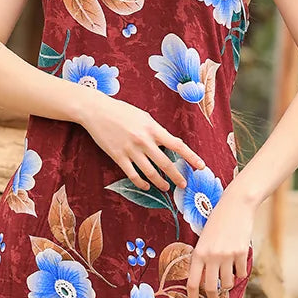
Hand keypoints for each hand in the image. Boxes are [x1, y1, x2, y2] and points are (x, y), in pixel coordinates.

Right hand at [78, 90, 205, 191]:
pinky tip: (146, 186)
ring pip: (150, 173)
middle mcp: (144, 141)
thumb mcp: (144, 116)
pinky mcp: (118, 157)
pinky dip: (141, 183)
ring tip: (166, 187)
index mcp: (153, 129)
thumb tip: (171, 142)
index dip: (191, 157)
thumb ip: (157, 131)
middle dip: (177, 176)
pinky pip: (133, 175)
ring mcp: (130, 150)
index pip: (177, 145)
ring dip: (160, 182)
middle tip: (183, 184)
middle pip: (165, 164)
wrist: (96, 111)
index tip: (201, 166)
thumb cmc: (121, 111)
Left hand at [186, 183, 255, 297]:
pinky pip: (241, 273)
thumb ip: (203, 259)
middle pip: (211, 288)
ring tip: (227, 274)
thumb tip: (206, 282)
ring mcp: (227, 256)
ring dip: (228, 283)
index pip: (192, 283)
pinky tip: (238, 263)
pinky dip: (239, 273)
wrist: (235, 206)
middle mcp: (211, 257)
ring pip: (227, 283)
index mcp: (198, 253)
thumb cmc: (217, 222)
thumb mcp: (204, 239)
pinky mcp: (241, 253)